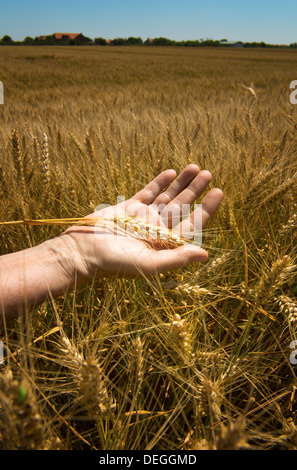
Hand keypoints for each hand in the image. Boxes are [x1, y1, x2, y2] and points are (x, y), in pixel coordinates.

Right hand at [62, 165, 222, 279]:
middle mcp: (157, 230)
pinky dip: (159, 182)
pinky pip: (148, 192)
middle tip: (208, 174)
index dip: (206, 209)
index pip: (191, 224)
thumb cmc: (115, 263)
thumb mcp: (149, 264)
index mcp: (165, 244)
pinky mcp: (128, 207)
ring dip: (181, 183)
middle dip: (195, 191)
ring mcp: (143, 217)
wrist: (83, 252)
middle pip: (182, 207)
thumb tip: (205, 255)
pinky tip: (171, 172)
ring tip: (195, 167)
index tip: (219, 192)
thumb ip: (177, 258)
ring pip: (167, 196)